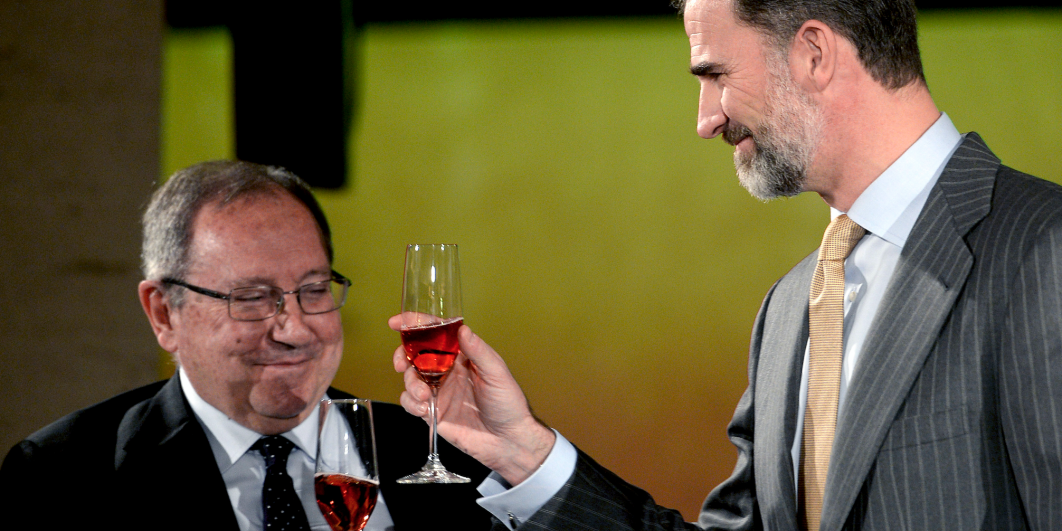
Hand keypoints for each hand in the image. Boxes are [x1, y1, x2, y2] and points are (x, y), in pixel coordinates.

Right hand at [390, 316, 555, 484]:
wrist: (507, 441)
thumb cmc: (508, 404)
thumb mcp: (497, 374)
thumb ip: (478, 352)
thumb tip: (463, 329)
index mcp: (462, 356)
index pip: (435, 334)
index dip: (415, 325)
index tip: (396, 322)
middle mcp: (447, 371)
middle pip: (415, 354)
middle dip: (403, 355)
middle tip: (401, 364)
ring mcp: (439, 391)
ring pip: (410, 378)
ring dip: (410, 384)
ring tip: (424, 395)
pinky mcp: (432, 412)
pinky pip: (410, 402)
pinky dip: (411, 403)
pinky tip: (424, 409)